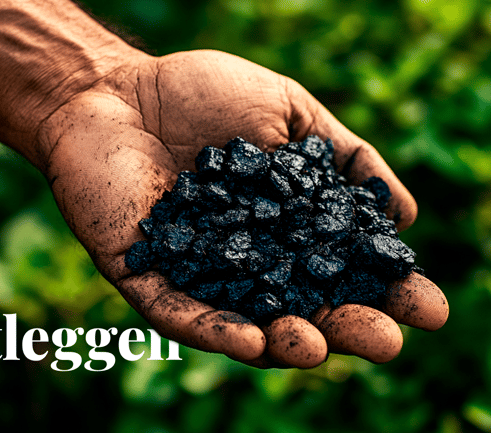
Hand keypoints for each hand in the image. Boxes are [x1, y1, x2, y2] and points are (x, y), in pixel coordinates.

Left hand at [40, 49, 447, 367]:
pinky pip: (179, 312)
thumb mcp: (288, 111)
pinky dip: (215, 329)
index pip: (339, 267)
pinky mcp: (146, 275)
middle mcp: (244, 260)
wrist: (115, 89)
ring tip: (316, 346)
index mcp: (280, 227)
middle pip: (300, 306)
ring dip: (283, 342)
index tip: (427, 306)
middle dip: (343, 326)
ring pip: (245, 322)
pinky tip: (252, 340)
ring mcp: (195, 273)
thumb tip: (402, 215)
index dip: (383, 289)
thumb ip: (341, 158)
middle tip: (385, 342)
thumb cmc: (199, 96)